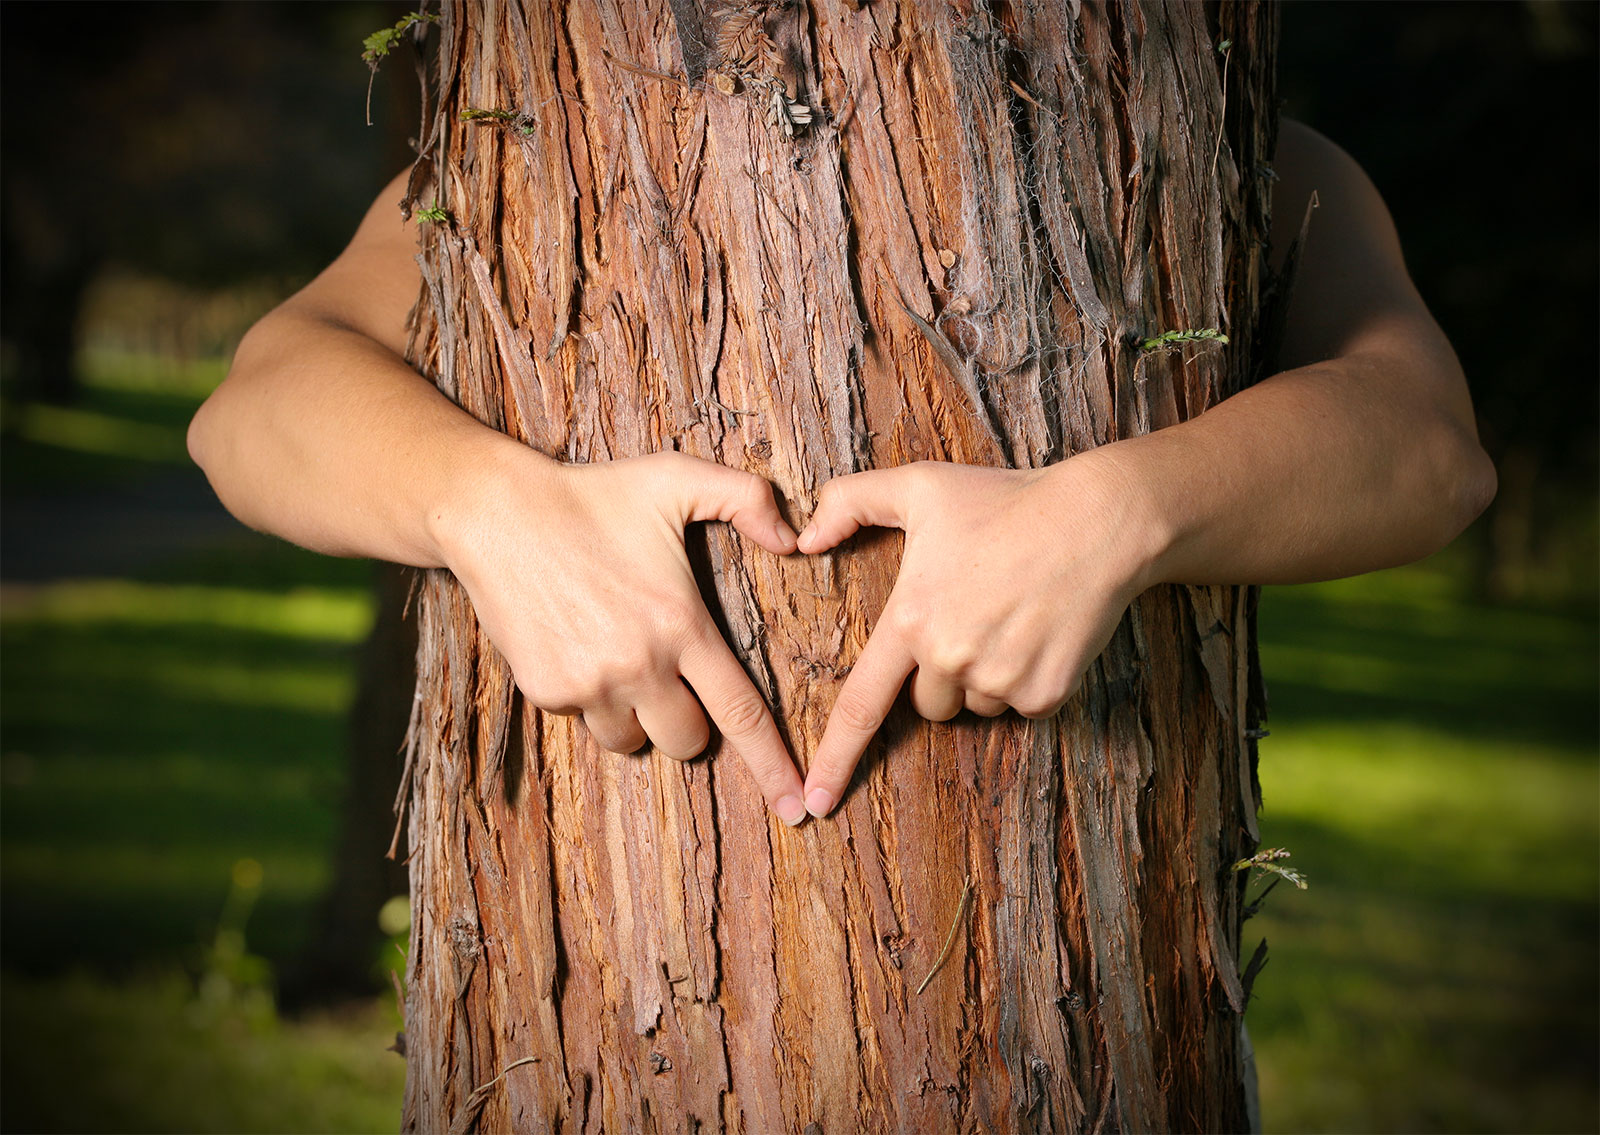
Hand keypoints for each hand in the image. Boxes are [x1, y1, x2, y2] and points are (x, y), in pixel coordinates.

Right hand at [436, 445, 809, 825]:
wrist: (497, 513)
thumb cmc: (594, 494)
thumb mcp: (677, 479)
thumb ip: (749, 499)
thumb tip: (797, 538)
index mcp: (681, 625)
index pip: (740, 713)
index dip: (773, 765)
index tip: (798, 808)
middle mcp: (638, 666)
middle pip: (688, 742)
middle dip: (690, 723)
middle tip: (671, 673)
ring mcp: (588, 686)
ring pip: (632, 740)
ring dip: (637, 716)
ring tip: (619, 654)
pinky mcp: (546, 692)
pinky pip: (585, 721)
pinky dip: (592, 699)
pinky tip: (580, 646)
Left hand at [795, 456, 1162, 816]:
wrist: (1097, 521)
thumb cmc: (1006, 500)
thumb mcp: (920, 486)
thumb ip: (850, 502)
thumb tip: (803, 538)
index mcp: (911, 620)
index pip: (861, 705)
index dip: (836, 757)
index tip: (817, 800)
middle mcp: (950, 657)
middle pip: (927, 704)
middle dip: (941, 676)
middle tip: (973, 617)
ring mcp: (1000, 680)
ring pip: (976, 706)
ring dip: (986, 677)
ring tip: (1011, 616)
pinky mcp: (1045, 694)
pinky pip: (1021, 708)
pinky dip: (1028, 680)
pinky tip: (1041, 630)